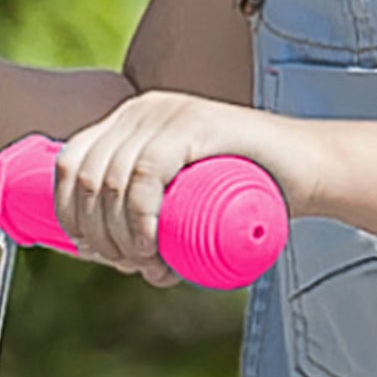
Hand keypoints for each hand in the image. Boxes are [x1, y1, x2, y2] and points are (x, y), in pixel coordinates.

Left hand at [49, 89, 300, 279]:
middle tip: (132, 266)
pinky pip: (145, 175)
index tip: (94, 254)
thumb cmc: (245, 193)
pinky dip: (137, 217)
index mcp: (126, 121)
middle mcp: (140, 109)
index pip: (69, 166)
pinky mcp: (195, 124)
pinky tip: (149, 245)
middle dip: (98, 235)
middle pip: (87, 178)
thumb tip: (96, 254)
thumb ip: (141, 216)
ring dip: (119, 237)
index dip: (69, 216)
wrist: (307, 169)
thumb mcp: (180, 200)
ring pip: (111, 181)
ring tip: (149, 265)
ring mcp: (167, 113)